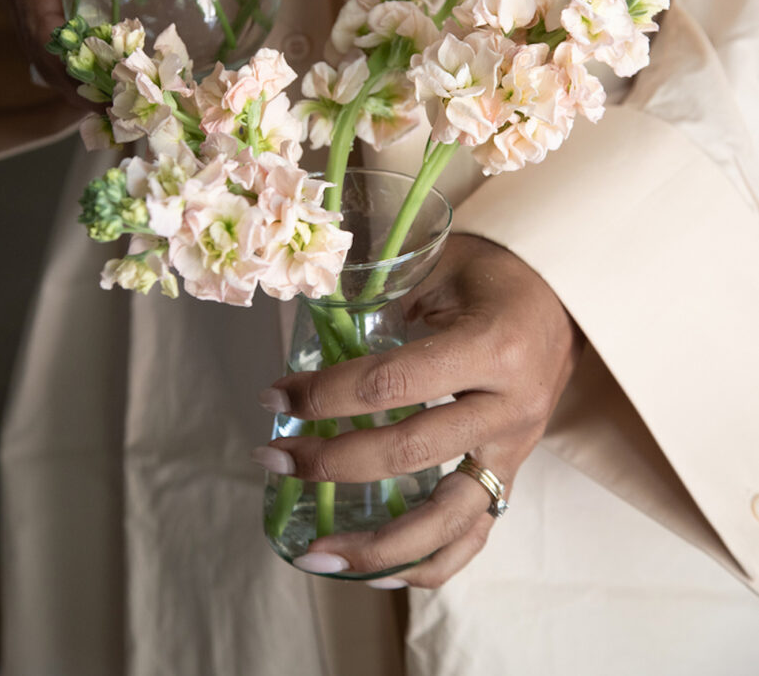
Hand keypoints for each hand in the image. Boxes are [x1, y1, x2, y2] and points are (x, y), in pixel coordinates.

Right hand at [0, 0, 291, 106]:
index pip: (40, 24)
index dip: (73, 71)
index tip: (113, 99)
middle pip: (40, 50)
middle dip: (80, 91)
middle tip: (129, 120)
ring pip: (42, 49)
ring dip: (79, 83)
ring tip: (127, 113)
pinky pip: (50, 33)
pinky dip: (80, 61)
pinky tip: (120, 81)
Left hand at [255, 235, 582, 587]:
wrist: (563, 292)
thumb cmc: (493, 271)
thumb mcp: (439, 262)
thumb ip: (381, 294)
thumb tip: (307, 337)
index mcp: (490, 346)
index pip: (393, 383)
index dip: (327, 395)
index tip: (276, 397)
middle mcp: (508, 405)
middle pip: (410, 453)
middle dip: (332, 462)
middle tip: (274, 458)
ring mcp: (515, 446)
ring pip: (447, 518)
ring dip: (378, 544)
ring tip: (317, 555)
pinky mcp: (513, 469)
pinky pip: (476, 533)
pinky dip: (430, 563)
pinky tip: (381, 575)